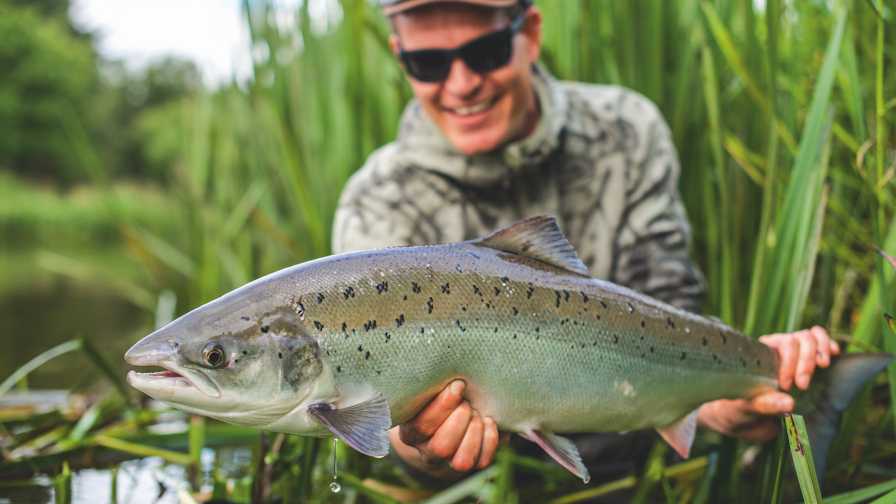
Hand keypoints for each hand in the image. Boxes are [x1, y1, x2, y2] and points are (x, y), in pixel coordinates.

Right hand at [390, 380, 501, 476]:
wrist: (457, 407)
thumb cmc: (442, 391)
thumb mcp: (433, 386)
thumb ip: (434, 382)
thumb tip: (445, 366)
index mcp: (411, 430)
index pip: (422, 424)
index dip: (443, 405)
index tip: (458, 385)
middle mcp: (428, 450)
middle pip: (442, 447)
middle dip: (460, 420)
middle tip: (467, 403)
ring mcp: (450, 461)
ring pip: (462, 462)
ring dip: (474, 433)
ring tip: (478, 413)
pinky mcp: (472, 462)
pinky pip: (483, 461)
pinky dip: (490, 439)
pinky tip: (489, 421)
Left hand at [697, 326, 839, 441]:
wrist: (747, 418)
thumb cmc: (744, 408)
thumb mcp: (748, 406)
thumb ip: (766, 404)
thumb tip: (789, 403)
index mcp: (761, 353)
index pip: (780, 344)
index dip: (789, 363)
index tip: (787, 386)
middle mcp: (778, 348)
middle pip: (799, 339)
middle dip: (805, 361)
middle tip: (802, 386)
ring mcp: (795, 353)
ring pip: (811, 337)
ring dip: (820, 349)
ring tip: (823, 366)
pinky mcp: (809, 362)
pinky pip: (821, 343)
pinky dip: (829, 345)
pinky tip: (834, 354)